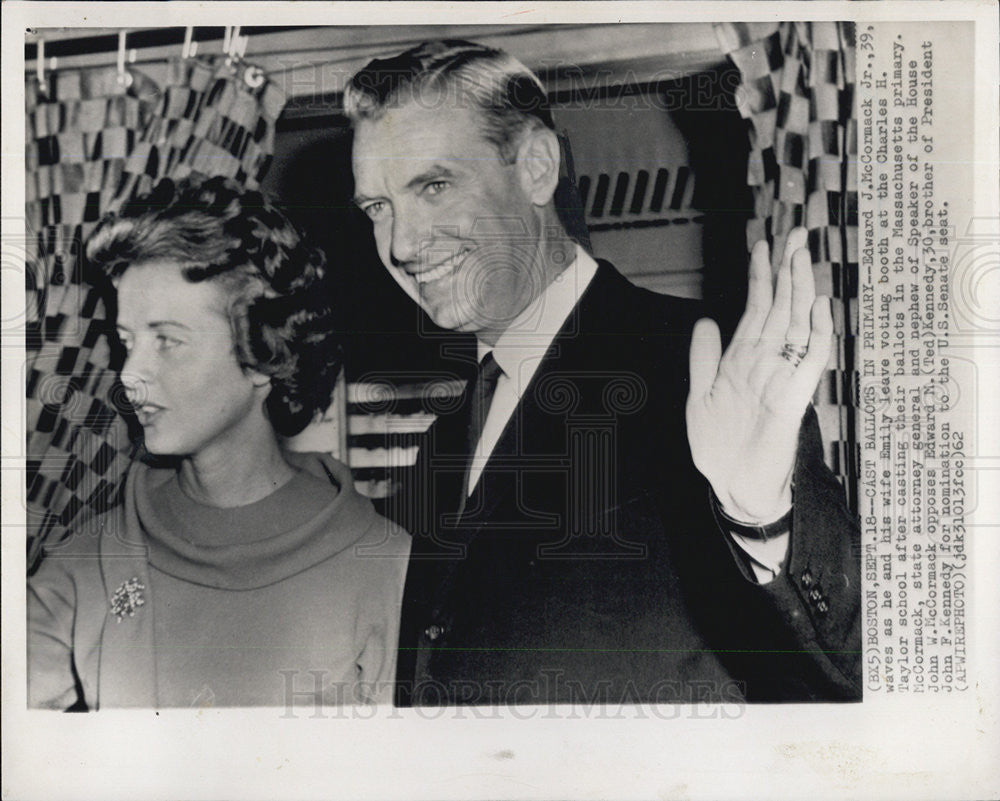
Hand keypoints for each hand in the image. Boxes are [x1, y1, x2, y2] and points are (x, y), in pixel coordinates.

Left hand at [686, 228, 832, 522]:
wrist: (732, 486)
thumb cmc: (719, 446)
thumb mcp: (699, 396)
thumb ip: (703, 359)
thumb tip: (706, 320)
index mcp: (743, 360)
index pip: (757, 310)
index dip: (760, 278)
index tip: (763, 245)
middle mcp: (766, 363)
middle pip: (780, 308)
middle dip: (786, 270)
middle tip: (793, 232)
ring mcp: (782, 378)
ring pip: (797, 325)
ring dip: (800, 290)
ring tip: (802, 254)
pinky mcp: (793, 398)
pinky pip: (810, 362)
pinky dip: (817, 333)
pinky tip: (819, 306)